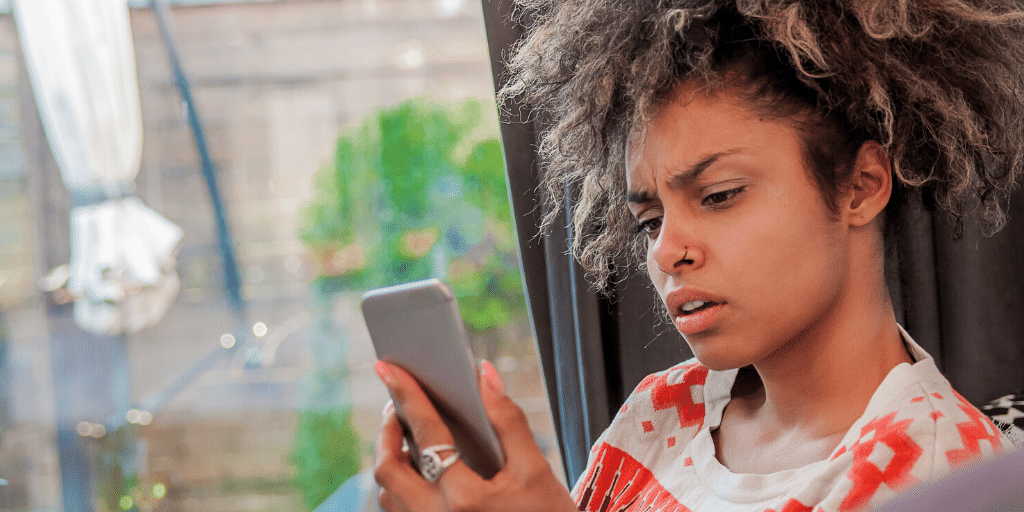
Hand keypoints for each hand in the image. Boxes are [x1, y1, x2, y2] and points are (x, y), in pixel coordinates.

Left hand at [373, 359, 577, 511]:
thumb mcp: (535, 470)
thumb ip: (508, 420)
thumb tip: (485, 375)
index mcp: (463, 498)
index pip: (427, 434)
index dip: (407, 395)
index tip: (389, 368)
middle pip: (388, 468)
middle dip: (387, 428)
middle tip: (398, 402)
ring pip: (388, 492)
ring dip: (391, 457)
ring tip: (407, 431)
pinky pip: (399, 510)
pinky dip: (401, 484)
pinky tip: (420, 467)